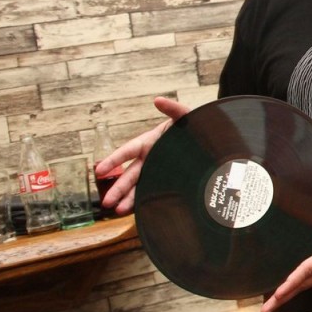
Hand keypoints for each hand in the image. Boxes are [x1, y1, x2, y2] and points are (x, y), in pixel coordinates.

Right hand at [95, 96, 191, 215]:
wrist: (213, 139)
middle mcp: (150, 158)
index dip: (113, 160)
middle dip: (117, 188)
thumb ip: (173, 109)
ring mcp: (158, 170)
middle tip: (106, 202)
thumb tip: (158, 100)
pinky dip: (144, 201)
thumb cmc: (196, 125)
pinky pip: (153, 191)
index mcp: (150, 142)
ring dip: (128, 199)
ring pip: (139, 186)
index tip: (99, 170)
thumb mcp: (186, 116)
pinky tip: (136, 212)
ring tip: (116, 211)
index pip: (128, 151)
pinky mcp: (168, 180)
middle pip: (130, 175)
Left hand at [260, 220, 311, 311]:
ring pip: (307, 286)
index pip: (306, 273)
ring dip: (290, 295)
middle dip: (283, 298)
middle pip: (302, 285)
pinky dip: (300, 288)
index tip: (277, 295)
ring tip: (274, 303)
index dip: (291, 284)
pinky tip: (294, 288)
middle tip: (265, 311)